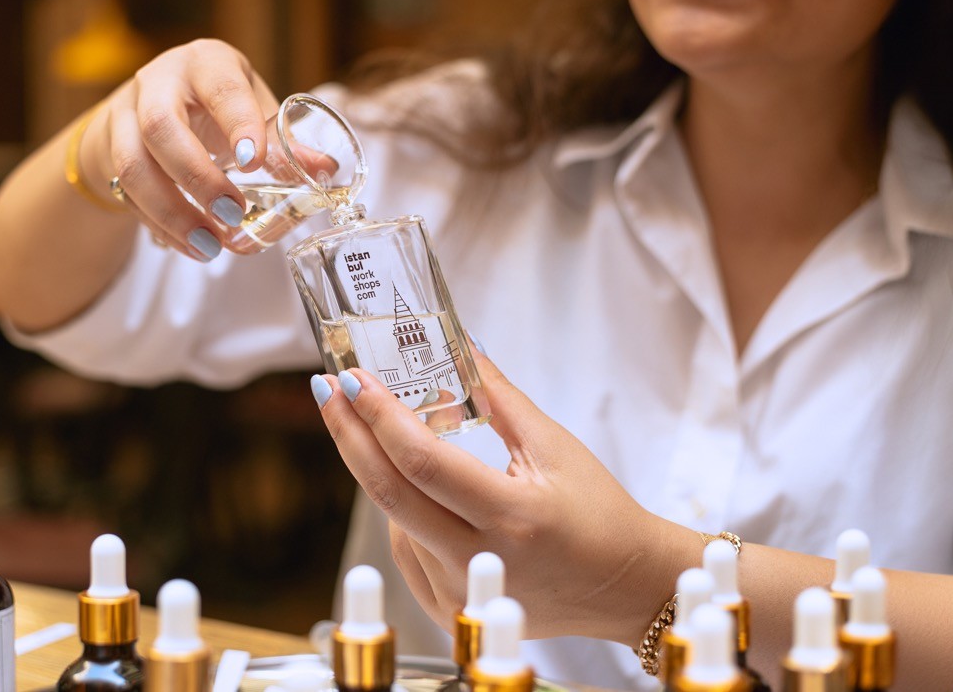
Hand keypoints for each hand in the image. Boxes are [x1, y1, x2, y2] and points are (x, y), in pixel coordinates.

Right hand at [83, 39, 279, 260]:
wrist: (148, 104)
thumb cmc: (213, 105)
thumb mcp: (250, 109)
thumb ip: (282, 141)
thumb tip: (325, 171)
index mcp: (205, 64)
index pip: (221, 89)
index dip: (238, 124)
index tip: (255, 162)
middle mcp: (158, 82)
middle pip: (161, 127)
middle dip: (198, 178)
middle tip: (234, 214)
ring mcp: (126, 116)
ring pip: (133, 166)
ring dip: (172, 213)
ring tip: (210, 246)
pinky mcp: (110, 151)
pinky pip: (126, 194)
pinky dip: (159, 226)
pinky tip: (188, 246)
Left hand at [313, 350, 693, 644]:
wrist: (626, 587)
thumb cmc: (600, 514)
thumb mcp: (555, 446)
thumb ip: (498, 396)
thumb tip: (456, 343)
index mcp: (513, 517)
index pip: (422, 462)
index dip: (378, 416)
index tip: (351, 379)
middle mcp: (480, 562)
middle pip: (387, 492)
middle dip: (348, 434)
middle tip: (327, 390)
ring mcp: (460, 593)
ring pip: (393, 520)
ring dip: (381, 470)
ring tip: (388, 433)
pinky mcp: (449, 610)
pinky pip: (404, 552)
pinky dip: (401, 512)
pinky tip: (414, 487)